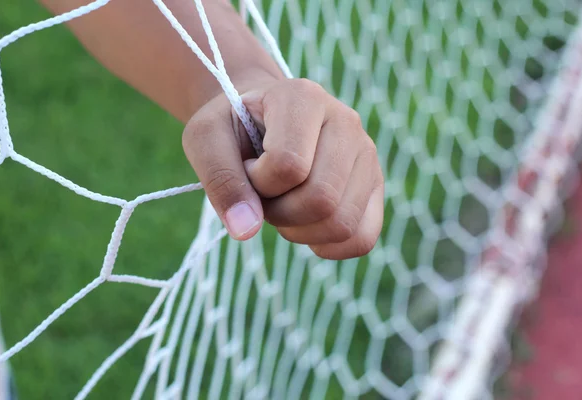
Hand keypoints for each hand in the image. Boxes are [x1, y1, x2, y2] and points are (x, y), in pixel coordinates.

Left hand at [182, 78, 383, 259]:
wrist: (261, 121)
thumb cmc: (233, 129)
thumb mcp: (205, 139)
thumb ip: (219, 179)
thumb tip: (246, 231)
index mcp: (304, 97)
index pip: (288, 165)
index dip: (258, 182)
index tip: (248, 167)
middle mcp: (346, 121)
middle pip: (321, 199)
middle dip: (280, 213)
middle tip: (265, 194)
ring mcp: (367, 154)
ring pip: (343, 224)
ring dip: (300, 230)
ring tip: (285, 204)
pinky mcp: (375, 185)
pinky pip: (362, 238)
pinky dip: (327, 246)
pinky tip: (306, 226)